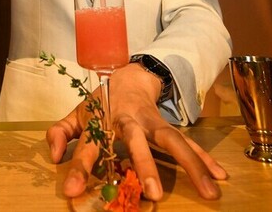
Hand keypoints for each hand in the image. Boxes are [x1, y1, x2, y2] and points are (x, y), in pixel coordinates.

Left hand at [45, 63, 227, 201]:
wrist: (128, 77)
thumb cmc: (101, 104)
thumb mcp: (76, 114)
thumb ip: (59, 133)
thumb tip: (53, 157)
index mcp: (102, 121)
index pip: (88, 146)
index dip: (79, 167)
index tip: (73, 191)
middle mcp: (128, 121)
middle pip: (137, 142)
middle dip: (145, 165)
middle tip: (152, 193)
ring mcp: (151, 122)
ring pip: (171, 141)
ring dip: (190, 164)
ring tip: (208, 191)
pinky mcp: (167, 125)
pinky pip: (187, 142)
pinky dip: (204, 159)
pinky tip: (219, 177)